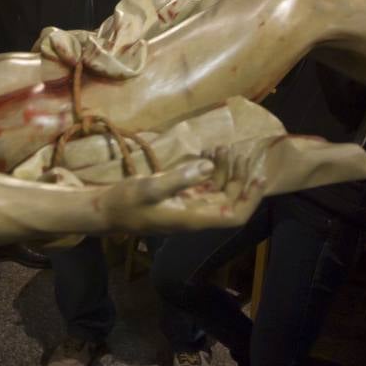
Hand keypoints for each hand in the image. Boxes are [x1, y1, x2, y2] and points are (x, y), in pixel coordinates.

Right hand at [98, 145, 271, 233]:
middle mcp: (195, 215)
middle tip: (239, 151)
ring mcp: (187, 207)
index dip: (251, 198)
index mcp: (193, 218)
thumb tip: (209, 166)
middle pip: (230, 199)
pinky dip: (209, 171)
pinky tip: (207, 154)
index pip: (234, 215)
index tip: (260, 176)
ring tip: (223, 147)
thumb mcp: (150, 188)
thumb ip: (180, 178)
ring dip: (224, 170)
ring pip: (217, 190)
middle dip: (239, 177)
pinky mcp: (178, 199)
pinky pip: (202, 186)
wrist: (104, 212)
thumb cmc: (125, 203)